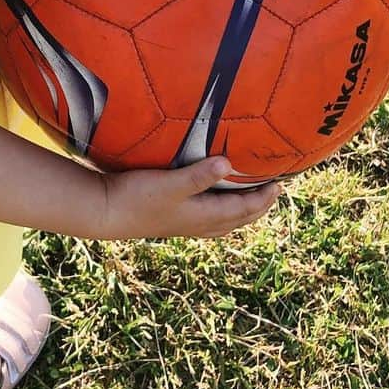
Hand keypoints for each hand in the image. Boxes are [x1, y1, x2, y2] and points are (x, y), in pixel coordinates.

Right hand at [100, 157, 280, 240]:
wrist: (106, 212)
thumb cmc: (138, 196)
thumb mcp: (171, 183)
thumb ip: (199, 174)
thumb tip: (228, 163)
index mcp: (204, 216)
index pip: (244, 208)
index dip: (264, 197)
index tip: (281, 183)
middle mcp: (200, 224)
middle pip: (239, 218)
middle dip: (258, 206)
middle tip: (274, 192)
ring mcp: (186, 225)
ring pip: (225, 223)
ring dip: (242, 212)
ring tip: (251, 200)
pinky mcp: (173, 221)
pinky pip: (209, 221)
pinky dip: (222, 214)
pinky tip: (213, 206)